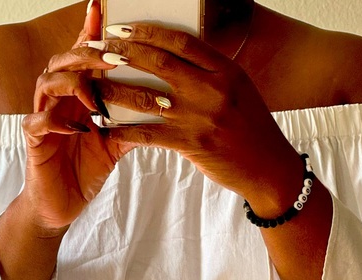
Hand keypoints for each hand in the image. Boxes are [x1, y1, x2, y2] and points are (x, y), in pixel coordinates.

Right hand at [20, 1, 134, 232]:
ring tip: (94, 95)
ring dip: (73, 84)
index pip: (83, 59)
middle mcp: (58, 101)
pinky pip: (38, 122)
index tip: (104, 10)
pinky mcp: (34, 142)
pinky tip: (79, 126)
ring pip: (47, 83)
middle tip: (111, 57)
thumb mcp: (115, 144)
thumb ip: (131, 124)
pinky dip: (56, 120)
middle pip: (64, 62)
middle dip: (86, 55)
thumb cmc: (86, 169)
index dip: (90, 33)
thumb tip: (162, 108)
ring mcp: (43, 118)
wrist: (61, 204)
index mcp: (77, 97)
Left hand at [94, 24, 300, 210]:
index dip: (146, 31)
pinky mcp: (191, 144)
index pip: (180, 41)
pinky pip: (147, 133)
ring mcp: (200, 117)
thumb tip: (176, 61)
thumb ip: (211, 75)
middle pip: (157, 61)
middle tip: (98, 50)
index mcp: (225, 70)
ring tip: (92, 87)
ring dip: (114, 90)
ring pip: (146, 96)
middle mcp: (211, 88)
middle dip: (122, 53)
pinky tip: (105, 127)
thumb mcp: (239, 91)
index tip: (122, 28)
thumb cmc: (253, 130)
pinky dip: (122, 130)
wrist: (268, 168)